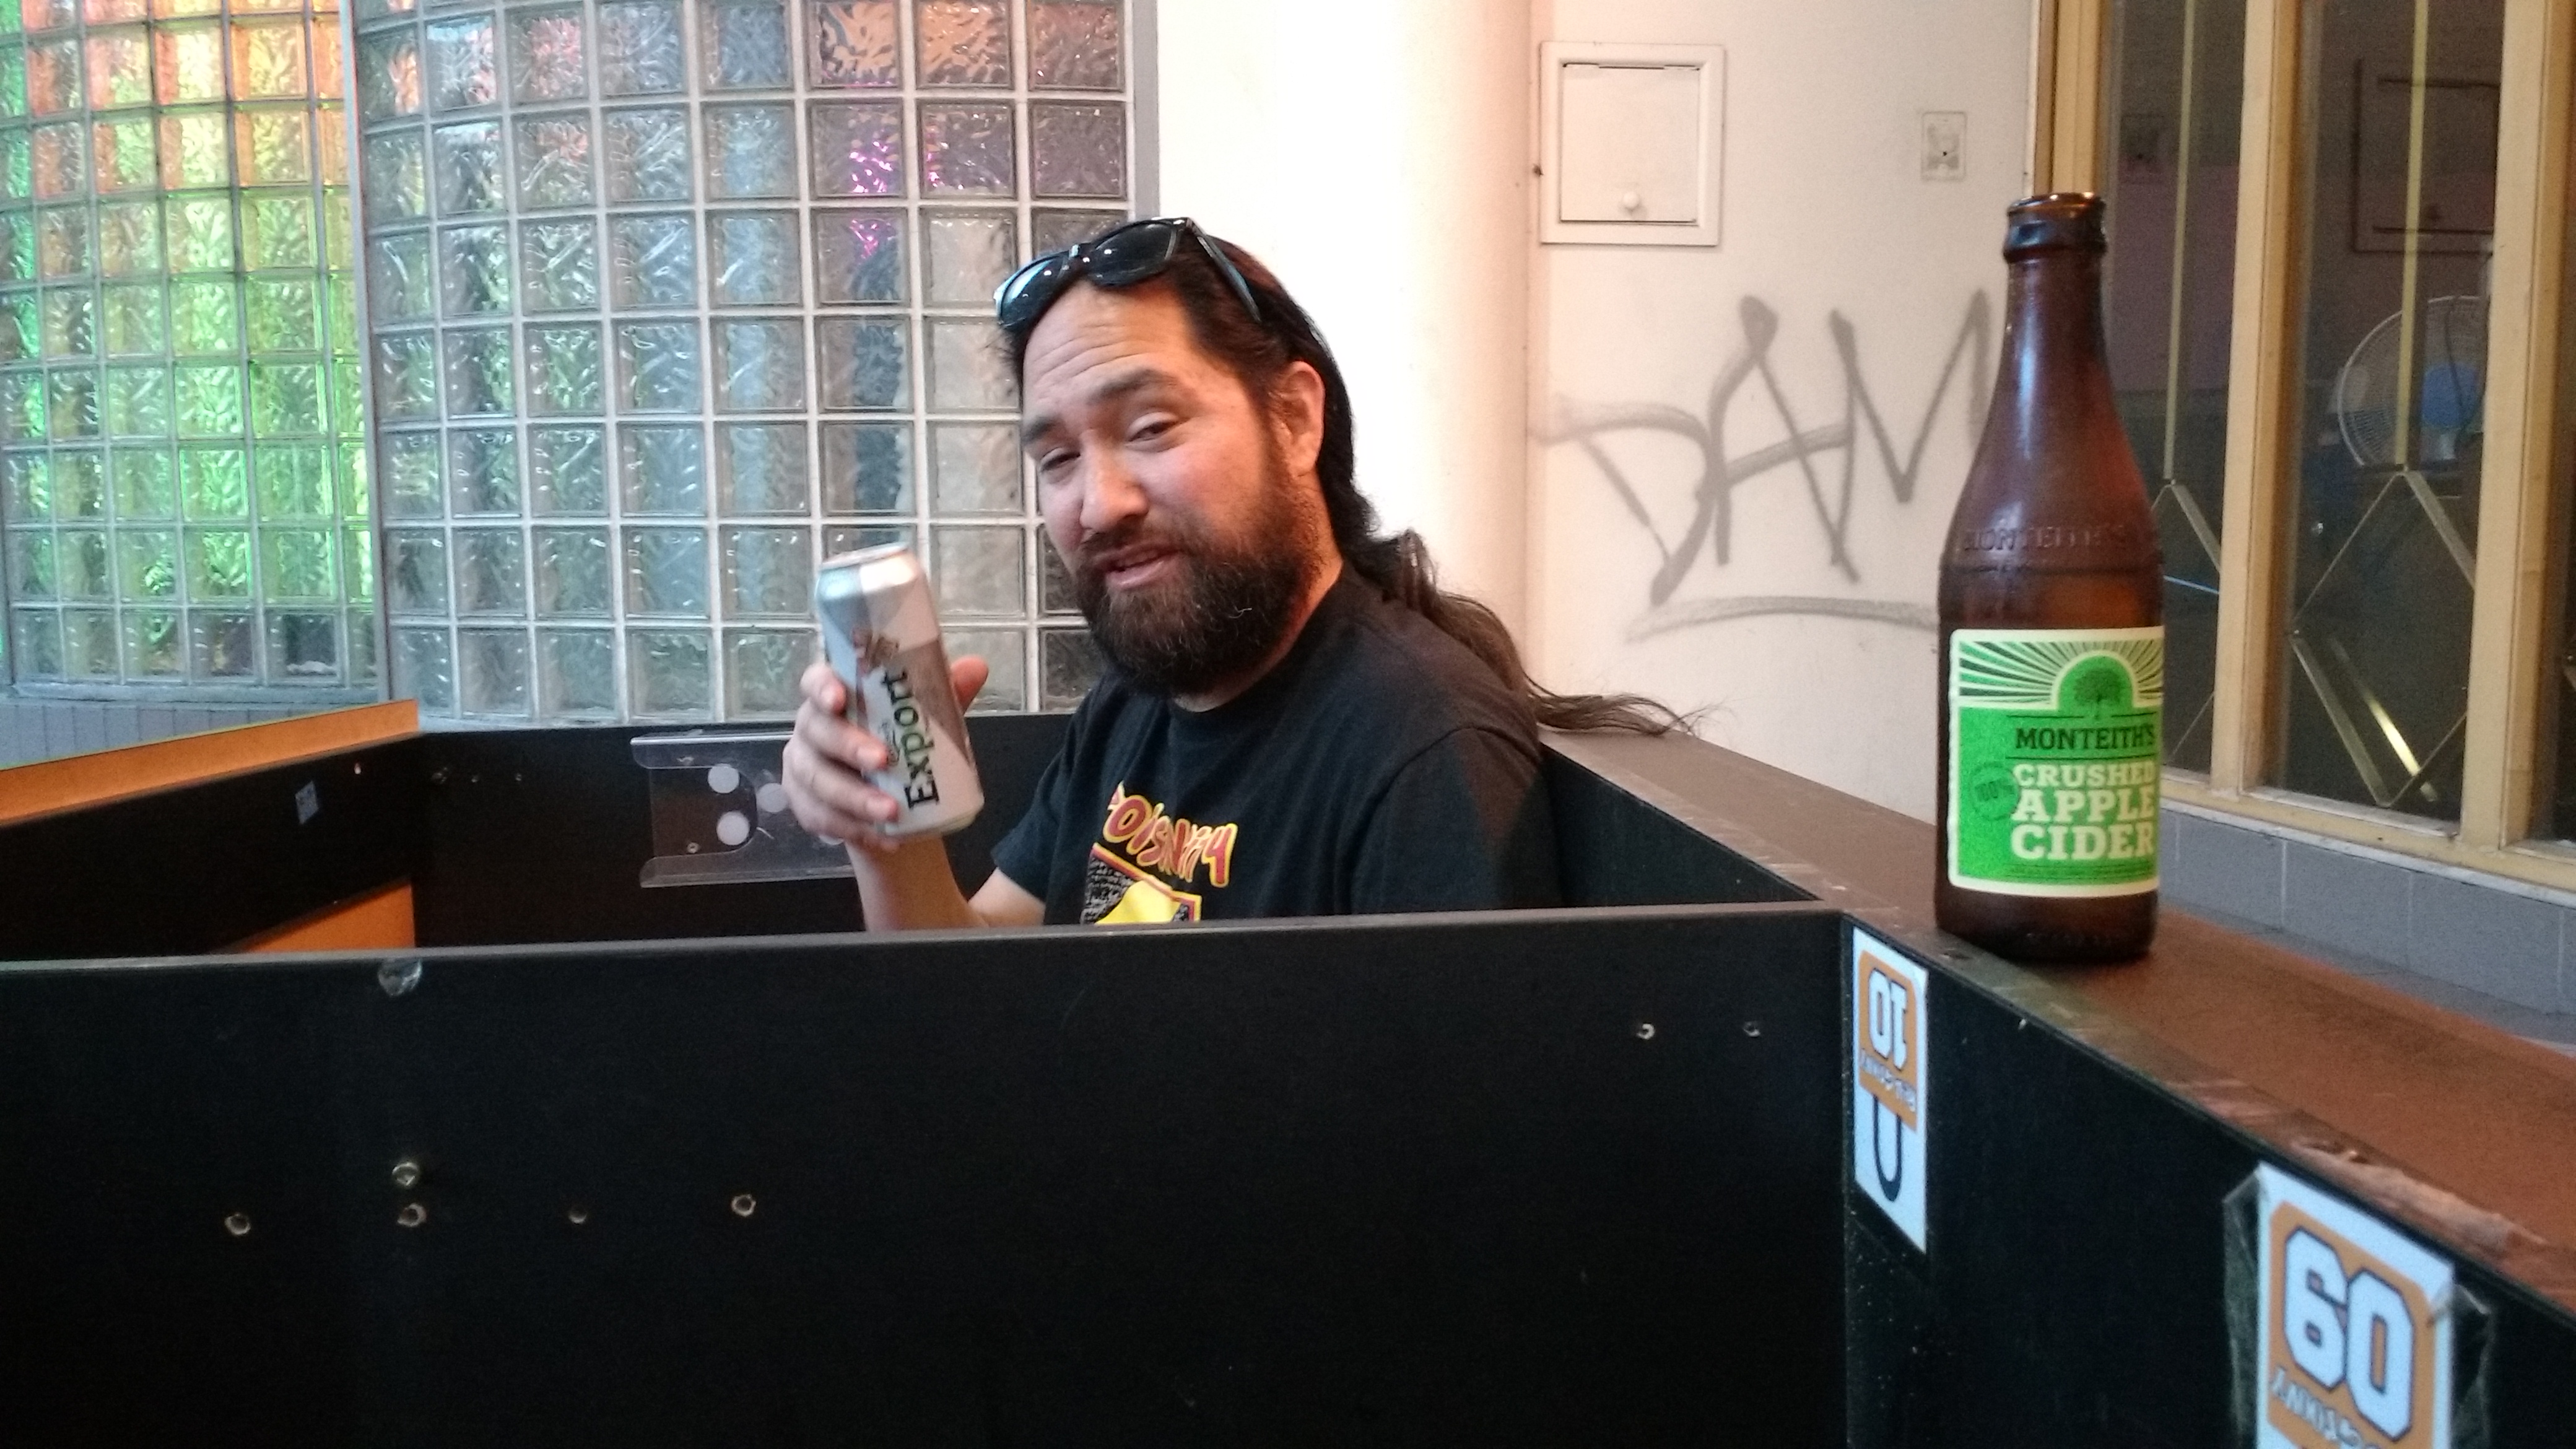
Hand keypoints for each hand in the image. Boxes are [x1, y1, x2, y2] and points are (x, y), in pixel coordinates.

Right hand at [783, 654, 987, 853]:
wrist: (891, 799)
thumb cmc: (900, 743)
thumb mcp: (925, 718)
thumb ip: (945, 693)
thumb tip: (975, 668)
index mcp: (835, 695)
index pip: (815, 680)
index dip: (822, 687)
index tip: (839, 699)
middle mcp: (811, 727)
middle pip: (817, 731)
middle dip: (849, 746)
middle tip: (883, 761)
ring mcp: (803, 767)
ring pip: (817, 780)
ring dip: (854, 797)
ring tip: (892, 811)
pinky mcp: (805, 804)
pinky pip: (820, 817)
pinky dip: (854, 829)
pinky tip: (884, 836)